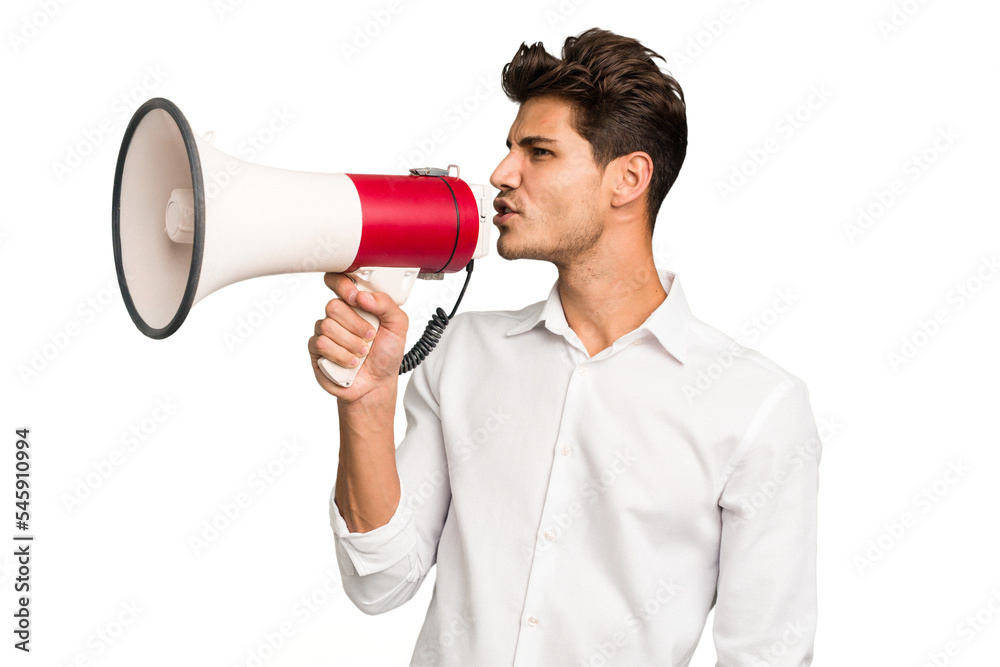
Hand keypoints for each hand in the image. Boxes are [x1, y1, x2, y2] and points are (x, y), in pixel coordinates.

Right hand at [308, 272, 408, 402]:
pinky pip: (321, 344)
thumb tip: (363, 295)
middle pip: (333, 306)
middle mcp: (338, 315)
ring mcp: (325, 331)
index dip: (342, 285)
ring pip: (327, 326)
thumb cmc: (386, 353)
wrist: (377, 383)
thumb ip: (386, 304)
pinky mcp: (316, 349)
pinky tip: (352, 362)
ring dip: (351, 343)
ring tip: (362, 353)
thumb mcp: (398, 325)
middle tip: (370, 336)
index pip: (337, 280)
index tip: (356, 298)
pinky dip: (341, 355)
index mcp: (355, 303)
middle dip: (356, 325)